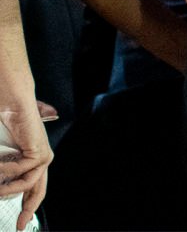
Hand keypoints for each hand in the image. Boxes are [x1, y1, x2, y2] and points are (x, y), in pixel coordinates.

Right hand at [0, 102, 51, 229]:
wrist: (10, 106)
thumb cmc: (3, 128)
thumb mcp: (0, 160)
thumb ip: (3, 175)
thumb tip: (0, 191)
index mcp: (32, 162)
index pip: (32, 190)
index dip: (27, 207)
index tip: (21, 223)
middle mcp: (40, 160)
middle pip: (37, 192)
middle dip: (27, 210)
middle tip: (19, 225)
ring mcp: (42, 156)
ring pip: (26, 183)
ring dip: (6, 187)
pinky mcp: (40, 151)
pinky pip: (22, 170)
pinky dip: (7, 170)